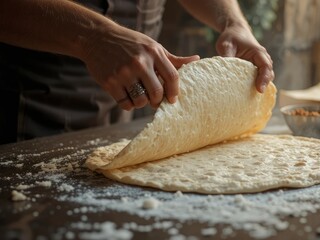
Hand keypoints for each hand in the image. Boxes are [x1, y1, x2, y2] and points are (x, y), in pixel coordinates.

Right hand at [81, 24, 198, 109]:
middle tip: (154, 100)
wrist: (97, 38)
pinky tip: (126, 95)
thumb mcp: (153, 47)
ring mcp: (124, 73)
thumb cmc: (131, 44)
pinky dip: (128, 104)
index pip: (172, 77)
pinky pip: (126, 104)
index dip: (174, 92)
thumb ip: (173, 59)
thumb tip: (197, 60)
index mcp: (153, 52)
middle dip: (157, 101)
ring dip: (141, 103)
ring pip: (141, 101)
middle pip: (157, 93)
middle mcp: (139, 62)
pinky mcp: (110, 82)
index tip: (172, 99)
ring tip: (138, 94)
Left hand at [216, 24, 273, 92]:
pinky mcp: (256, 68)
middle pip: (269, 74)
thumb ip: (226, 56)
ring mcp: (260, 63)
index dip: (264, 78)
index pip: (265, 66)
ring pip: (266, 77)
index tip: (259, 89)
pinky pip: (260, 77)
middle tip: (255, 95)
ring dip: (261, 85)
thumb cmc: (231, 37)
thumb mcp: (226, 44)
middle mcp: (262, 58)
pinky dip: (256, 84)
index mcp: (258, 52)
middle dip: (264, 84)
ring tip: (251, 96)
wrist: (235, 31)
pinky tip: (248, 92)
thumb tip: (224, 70)